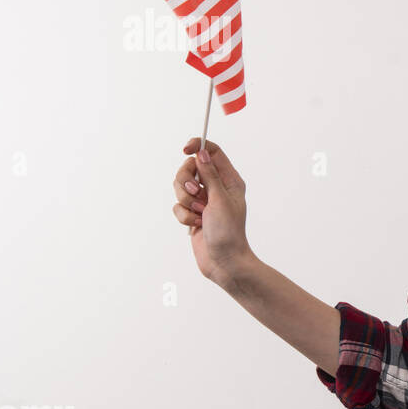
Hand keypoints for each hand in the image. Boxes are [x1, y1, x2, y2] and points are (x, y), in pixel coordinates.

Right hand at [170, 137, 252, 284]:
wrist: (224, 261)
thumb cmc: (228, 232)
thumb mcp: (220, 199)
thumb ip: (209, 175)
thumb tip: (202, 152)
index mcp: (229, 180)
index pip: (213, 152)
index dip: (198, 147)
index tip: (185, 150)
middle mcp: (216, 188)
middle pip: (190, 168)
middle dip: (186, 181)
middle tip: (195, 194)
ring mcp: (203, 201)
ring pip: (180, 187)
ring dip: (185, 201)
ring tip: (198, 214)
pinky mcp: (192, 214)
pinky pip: (177, 206)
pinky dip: (183, 215)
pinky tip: (196, 225)